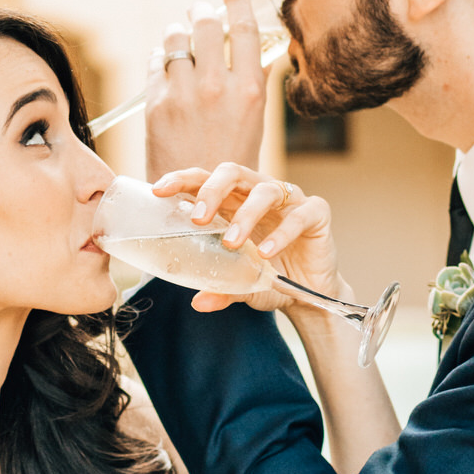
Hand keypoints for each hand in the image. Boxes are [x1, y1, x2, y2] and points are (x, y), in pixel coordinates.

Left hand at [144, 0, 269, 182]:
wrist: (198, 201)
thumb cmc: (231, 160)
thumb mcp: (254, 121)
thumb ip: (252, 81)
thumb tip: (253, 47)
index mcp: (249, 90)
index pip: (244, 28)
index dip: (238, 0)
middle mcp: (217, 88)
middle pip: (206, 25)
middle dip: (202, 10)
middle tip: (200, 9)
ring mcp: (184, 95)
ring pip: (176, 39)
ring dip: (178, 31)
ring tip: (180, 34)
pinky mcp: (157, 105)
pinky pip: (156, 63)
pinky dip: (161, 56)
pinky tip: (165, 60)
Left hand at [151, 163, 343, 317]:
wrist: (309, 294)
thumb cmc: (268, 277)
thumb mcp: (239, 285)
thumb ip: (220, 288)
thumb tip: (198, 302)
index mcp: (233, 201)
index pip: (203, 178)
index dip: (181, 179)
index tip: (158, 190)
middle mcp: (258, 192)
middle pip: (232, 172)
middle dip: (211, 190)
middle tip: (198, 218)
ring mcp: (289, 200)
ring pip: (264, 190)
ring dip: (245, 215)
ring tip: (232, 242)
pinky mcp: (316, 212)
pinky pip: (299, 215)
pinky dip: (282, 233)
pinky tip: (267, 253)